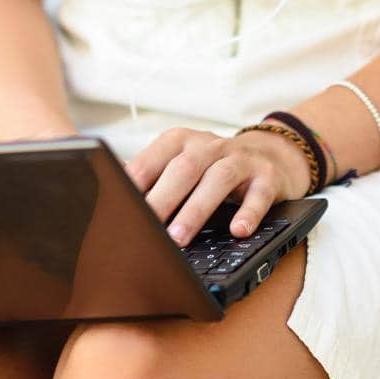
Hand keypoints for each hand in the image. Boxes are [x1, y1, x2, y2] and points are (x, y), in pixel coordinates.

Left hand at [123, 126, 311, 248]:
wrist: (270, 156)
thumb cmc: (212, 168)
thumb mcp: (180, 165)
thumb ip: (152, 177)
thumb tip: (109, 195)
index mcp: (180, 141)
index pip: (153, 159)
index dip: (136, 183)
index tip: (120, 208)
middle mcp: (209, 144)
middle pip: (184, 168)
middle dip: (163, 198)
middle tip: (146, 228)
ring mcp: (240, 158)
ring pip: (218, 178)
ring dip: (197, 209)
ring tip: (180, 238)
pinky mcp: (266, 175)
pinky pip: (259, 192)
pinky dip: (249, 211)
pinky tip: (239, 230)